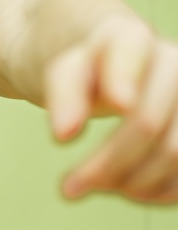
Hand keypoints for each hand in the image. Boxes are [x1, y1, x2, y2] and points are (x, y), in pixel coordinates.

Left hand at [46, 14, 177, 203]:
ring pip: (174, 153)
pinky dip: (155, 191)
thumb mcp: (65, 73)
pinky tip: (126, 190)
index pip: (129, 55)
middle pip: (147, 122)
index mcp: (131, 38)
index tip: (117, 104)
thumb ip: (64, 95)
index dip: (123, 80)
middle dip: (106, 163)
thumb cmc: (86, 71)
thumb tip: (65, 135)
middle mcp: (173, 64)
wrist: (112, 69)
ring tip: (96, 188)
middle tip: (68, 189)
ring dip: (131, 183)